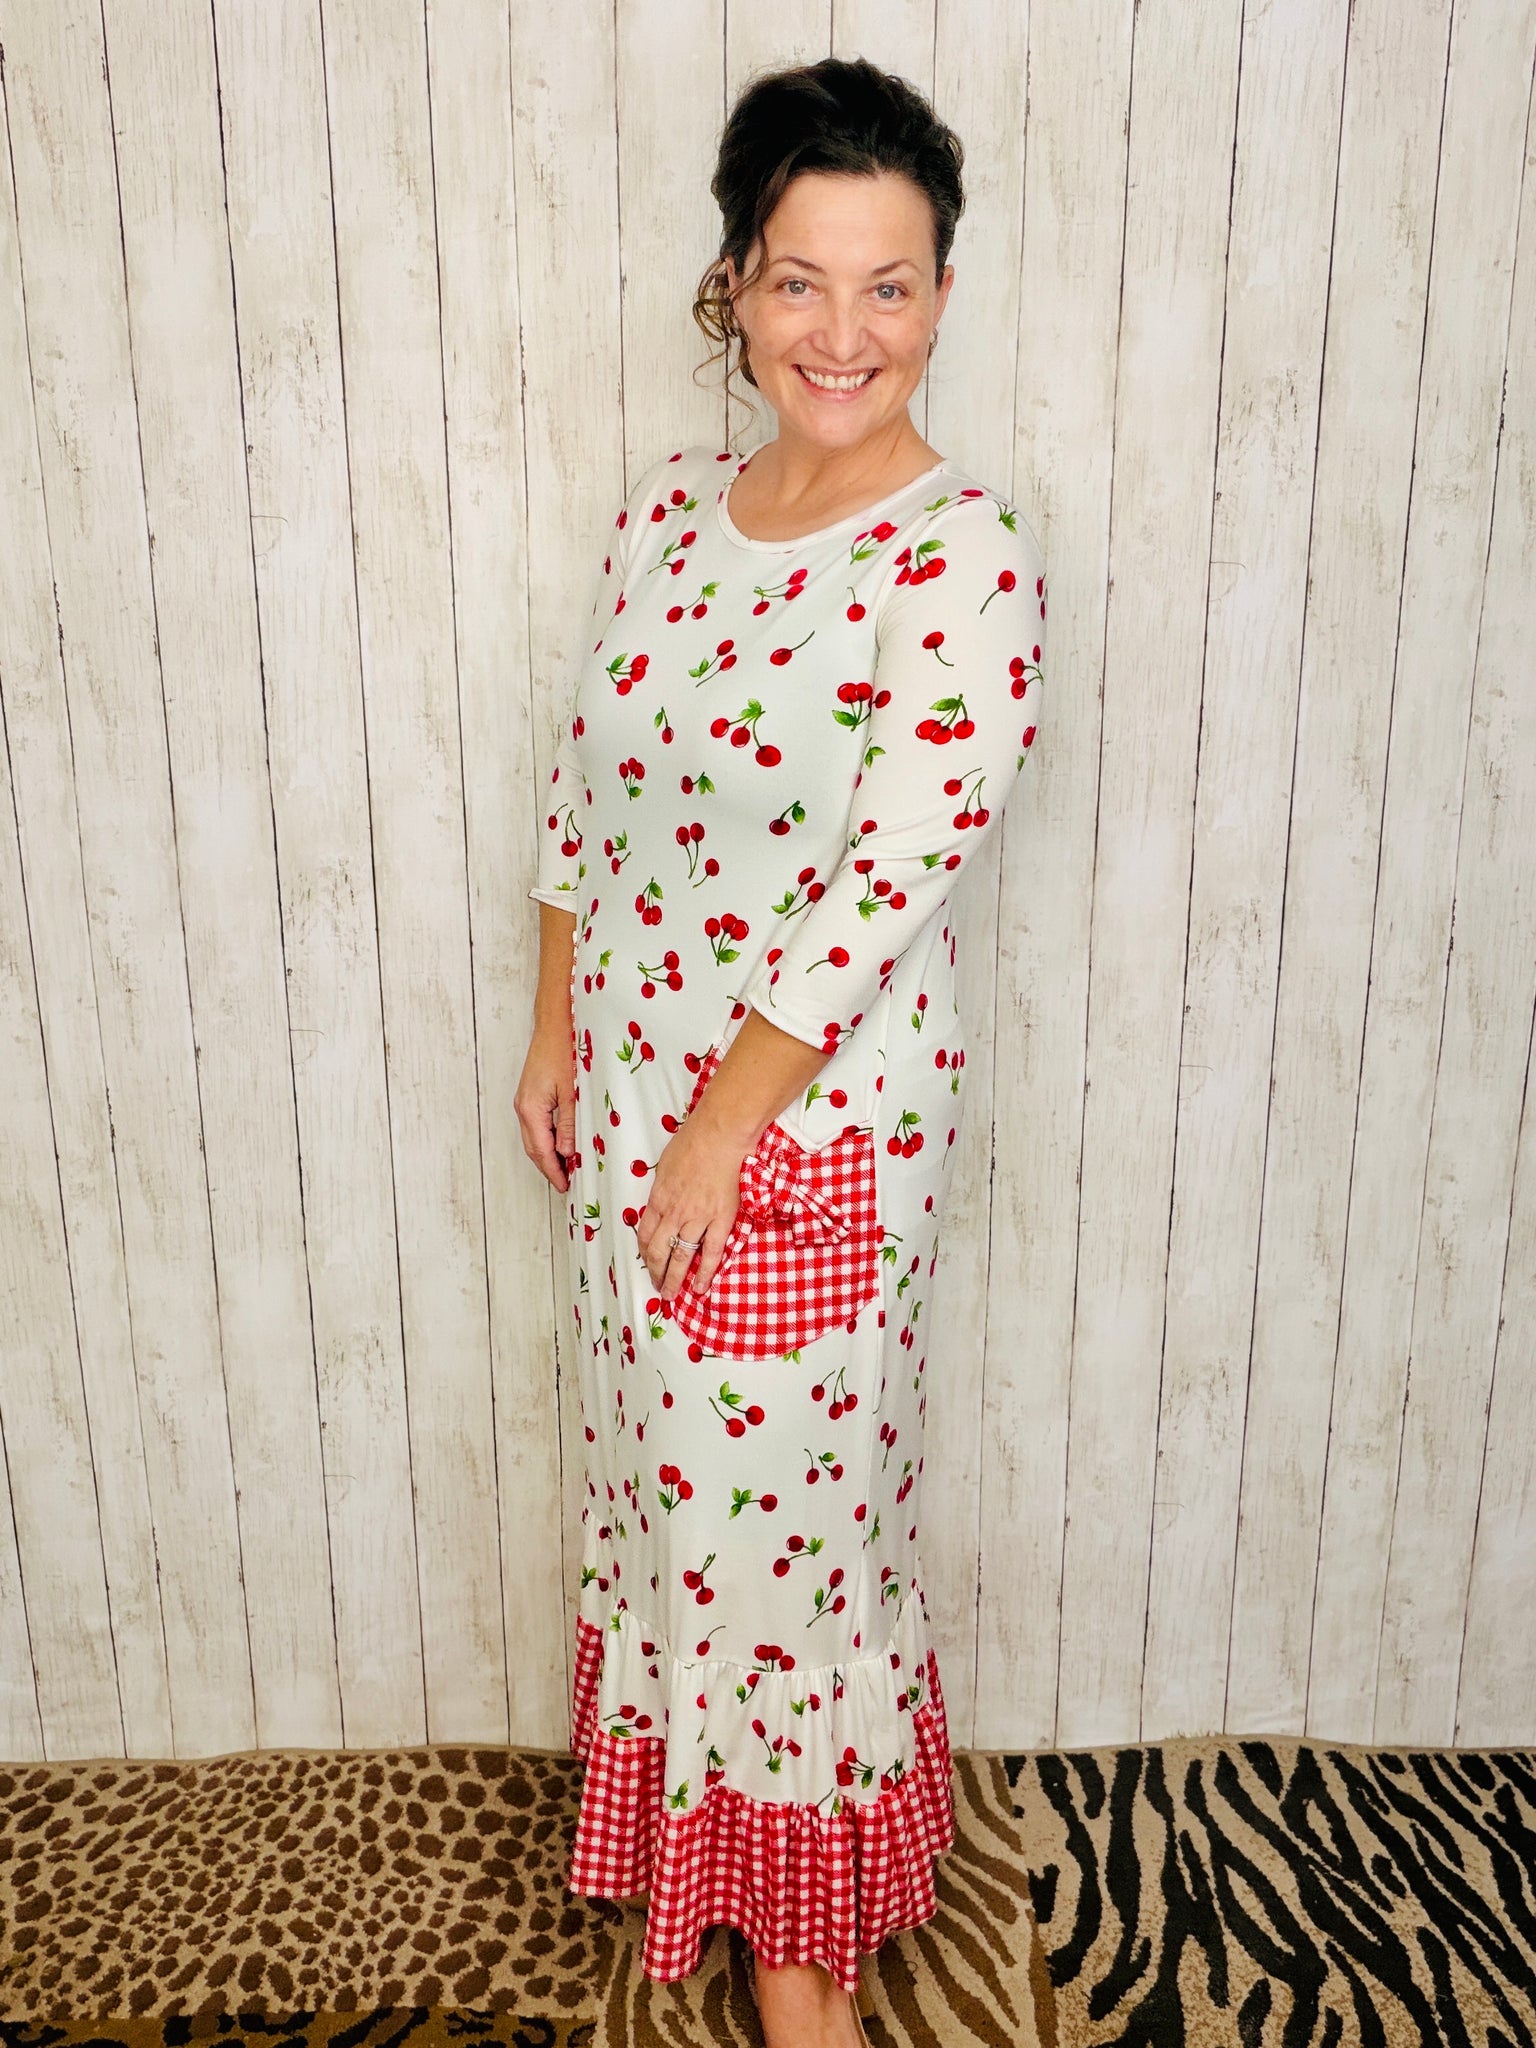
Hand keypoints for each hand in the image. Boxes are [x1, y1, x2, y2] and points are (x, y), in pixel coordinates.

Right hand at [514, 1024, 576, 1191]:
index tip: (565, 1186)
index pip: (541, 1151)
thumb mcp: (572, 1093)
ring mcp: (525, 1101)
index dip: (553, 1171)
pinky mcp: (531, 1095)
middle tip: (567, 1182)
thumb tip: (567, 1153)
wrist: (555, 1025)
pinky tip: (562, 1142)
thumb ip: (569, 1125)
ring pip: (534, 1138)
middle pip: (533, 1148)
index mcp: (531, 1110)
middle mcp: (523, 1108)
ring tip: (567, 1167)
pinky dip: (547, 1139)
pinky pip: (536, 1125)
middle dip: (549, 1167)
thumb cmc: (564, 1051)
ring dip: (548, 1154)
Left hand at [635, 1114, 746, 1299]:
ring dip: (674, 1279)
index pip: (645, 1235)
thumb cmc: (693, 1142)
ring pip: (681, 1257)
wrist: (719, 1136)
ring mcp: (697, 1219)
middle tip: (657, 1287)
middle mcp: (674, 1213)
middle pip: (659, 1251)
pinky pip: (711, 1253)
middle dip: (656, 1273)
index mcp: (658, 1199)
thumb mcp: (665, 1165)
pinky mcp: (720, 1221)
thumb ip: (663, 1188)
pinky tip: (700, 1287)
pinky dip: (705, 1273)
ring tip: (671, 1295)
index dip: (645, 1253)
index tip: (648, 1262)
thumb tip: (663, 1200)